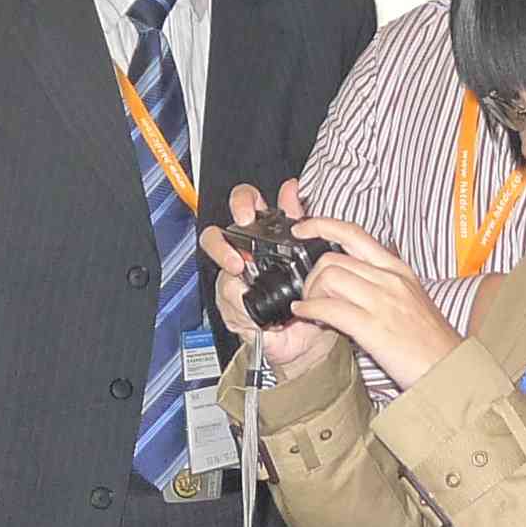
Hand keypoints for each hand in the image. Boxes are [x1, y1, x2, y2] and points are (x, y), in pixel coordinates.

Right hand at [205, 181, 340, 371]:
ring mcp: (235, 282)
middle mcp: (244, 256)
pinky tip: (254, 308)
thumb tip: (292, 189)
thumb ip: (298, 218)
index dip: (242, 202)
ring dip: (229, 271)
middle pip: (216, 235)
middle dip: (221, 241)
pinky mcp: (234, 308)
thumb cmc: (309, 293)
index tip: (249, 212)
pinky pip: (229, 301)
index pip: (243, 206)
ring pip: (220, 271)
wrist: (309, 337)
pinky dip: (241, 304)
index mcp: (262, 236)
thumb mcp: (309, 252)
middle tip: (237, 253)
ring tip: (241, 275)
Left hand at [275, 217, 462, 391]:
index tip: (302, 229)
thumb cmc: (431, 342)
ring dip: (310, 292)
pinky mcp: (373, 327)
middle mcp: (390, 279)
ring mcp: (382, 301)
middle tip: (308, 291)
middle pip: (334, 257)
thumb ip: (384, 284)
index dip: (322, 225)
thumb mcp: (411, 299)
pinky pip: (330, 308)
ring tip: (310, 306)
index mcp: (398, 270)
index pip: (354, 234)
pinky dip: (310, 309)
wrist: (450, 368)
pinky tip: (306, 314)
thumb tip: (353, 280)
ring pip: (329, 277)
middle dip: (311, 274)